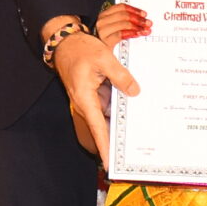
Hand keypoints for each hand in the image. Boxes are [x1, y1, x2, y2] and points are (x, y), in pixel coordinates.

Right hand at [50, 18, 137, 158]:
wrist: (66, 42)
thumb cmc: (80, 50)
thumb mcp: (103, 58)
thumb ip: (120, 75)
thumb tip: (135, 91)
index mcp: (85, 99)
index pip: (97, 129)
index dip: (104, 147)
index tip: (109, 163)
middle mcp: (87, 103)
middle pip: (104, 127)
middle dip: (117, 140)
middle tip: (133, 154)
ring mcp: (92, 99)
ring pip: (108, 116)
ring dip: (121, 123)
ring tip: (140, 136)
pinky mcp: (96, 93)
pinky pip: (109, 104)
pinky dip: (120, 107)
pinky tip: (135, 110)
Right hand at [95, 2, 150, 46]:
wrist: (96, 55)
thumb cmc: (106, 41)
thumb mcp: (115, 28)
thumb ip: (125, 22)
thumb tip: (141, 20)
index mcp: (104, 15)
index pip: (121, 7)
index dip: (134, 9)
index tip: (144, 14)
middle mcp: (102, 21)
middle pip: (123, 15)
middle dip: (138, 19)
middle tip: (147, 23)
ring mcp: (102, 31)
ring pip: (123, 23)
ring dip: (137, 26)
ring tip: (144, 30)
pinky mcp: (104, 40)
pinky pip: (120, 34)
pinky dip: (131, 33)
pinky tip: (137, 34)